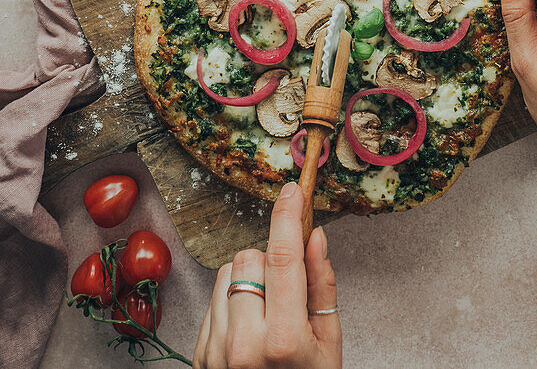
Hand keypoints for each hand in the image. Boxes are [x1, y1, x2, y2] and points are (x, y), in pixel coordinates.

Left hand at [193, 183, 341, 368]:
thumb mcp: (329, 343)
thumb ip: (322, 285)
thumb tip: (315, 236)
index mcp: (283, 341)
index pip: (282, 259)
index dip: (287, 216)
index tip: (293, 190)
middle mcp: (244, 346)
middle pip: (250, 258)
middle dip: (270, 262)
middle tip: (286, 292)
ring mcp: (216, 352)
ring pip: (227, 272)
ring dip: (248, 280)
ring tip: (266, 313)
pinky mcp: (200, 354)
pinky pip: (214, 298)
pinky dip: (232, 302)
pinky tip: (249, 328)